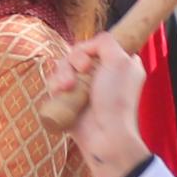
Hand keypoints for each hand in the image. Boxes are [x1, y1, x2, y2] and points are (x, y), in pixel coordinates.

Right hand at [46, 36, 151, 176]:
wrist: (105, 135)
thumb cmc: (116, 99)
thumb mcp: (120, 60)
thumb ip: (105, 41)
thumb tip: (88, 45)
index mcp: (119, 64)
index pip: (96, 45)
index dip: (89, 48)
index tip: (92, 58)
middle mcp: (102, 74)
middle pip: (77, 54)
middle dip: (75, 59)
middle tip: (82, 70)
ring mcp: (85, 87)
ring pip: (63, 67)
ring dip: (63, 72)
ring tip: (68, 86)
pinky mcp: (69, 99)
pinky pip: (55, 83)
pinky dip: (56, 85)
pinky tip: (62, 91)